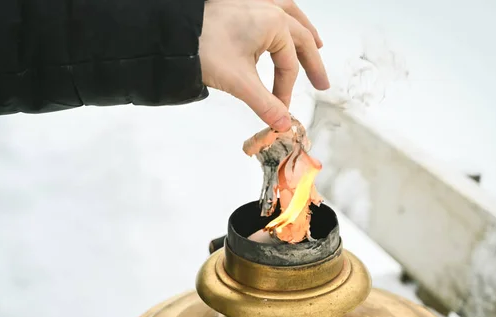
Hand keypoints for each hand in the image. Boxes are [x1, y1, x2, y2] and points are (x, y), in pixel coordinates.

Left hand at [200, 0, 328, 131]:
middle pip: (299, 37)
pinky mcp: (240, 5)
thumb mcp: (240, 82)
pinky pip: (272, 6)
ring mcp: (254, 3)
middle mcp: (269, 9)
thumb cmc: (205, 50)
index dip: (286, 91)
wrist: (174, 34)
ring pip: (289, 16)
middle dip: (311, 62)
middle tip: (321, 84)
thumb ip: (266, 105)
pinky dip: (284, 18)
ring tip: (317, 45)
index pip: (288, 64)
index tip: (280, 111)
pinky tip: (282, 26)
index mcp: (274, 24)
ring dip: (303, 32)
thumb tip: (285, 125)